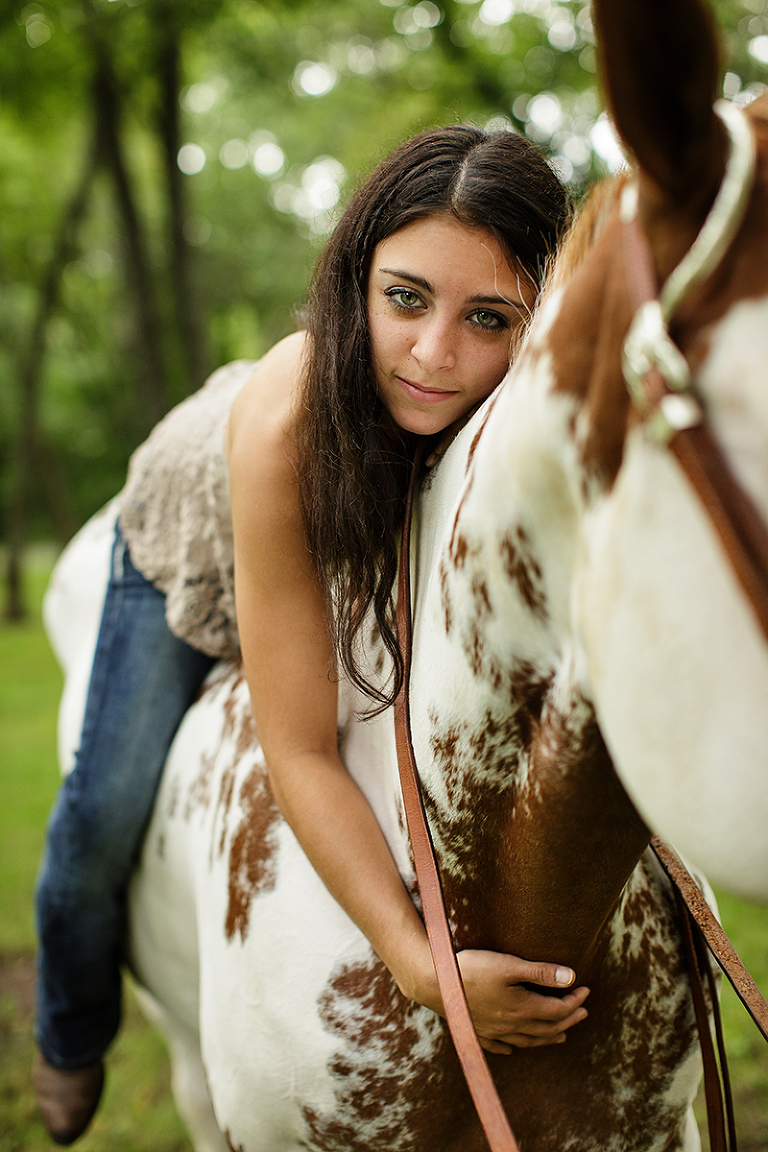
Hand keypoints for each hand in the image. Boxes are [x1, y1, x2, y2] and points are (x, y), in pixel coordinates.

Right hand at [416, 949, 588, 1054]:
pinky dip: (514, 1047)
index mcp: (522, 1009)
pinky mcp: (478, 1033)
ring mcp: (494, 1033)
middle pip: (547, 1028)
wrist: (435, 983)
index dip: (575, 1001)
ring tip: (561, 1035)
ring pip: (529, 1041)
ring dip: (548, 1037)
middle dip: (568, 1020)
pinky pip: (501, 1046)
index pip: (557, 1010)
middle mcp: (511, 1026)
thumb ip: (541, 972)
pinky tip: (515, 1047)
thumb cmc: (472, 969)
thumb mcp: (509, 965)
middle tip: (582, 1012)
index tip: (586, 990)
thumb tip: (571, 977)